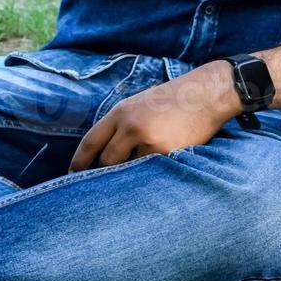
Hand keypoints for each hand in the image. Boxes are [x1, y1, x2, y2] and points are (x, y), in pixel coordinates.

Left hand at [69, 61, 239, 171]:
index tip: (73, 177)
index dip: (79, 164)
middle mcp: (130, 126)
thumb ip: (122, 124)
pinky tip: (165, 166)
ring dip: (135, 174)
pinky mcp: (167, 152)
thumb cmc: (175, 98)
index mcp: (121, 112)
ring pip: (131, 170)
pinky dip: (156, 172)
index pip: (90, 142)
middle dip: (106, 176)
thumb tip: (105, 155)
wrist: (208, 93)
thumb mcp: (142, 103)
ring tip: (144, 173)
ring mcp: (148, 140)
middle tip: (105, 186)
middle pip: (106, 162)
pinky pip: (154, 171)